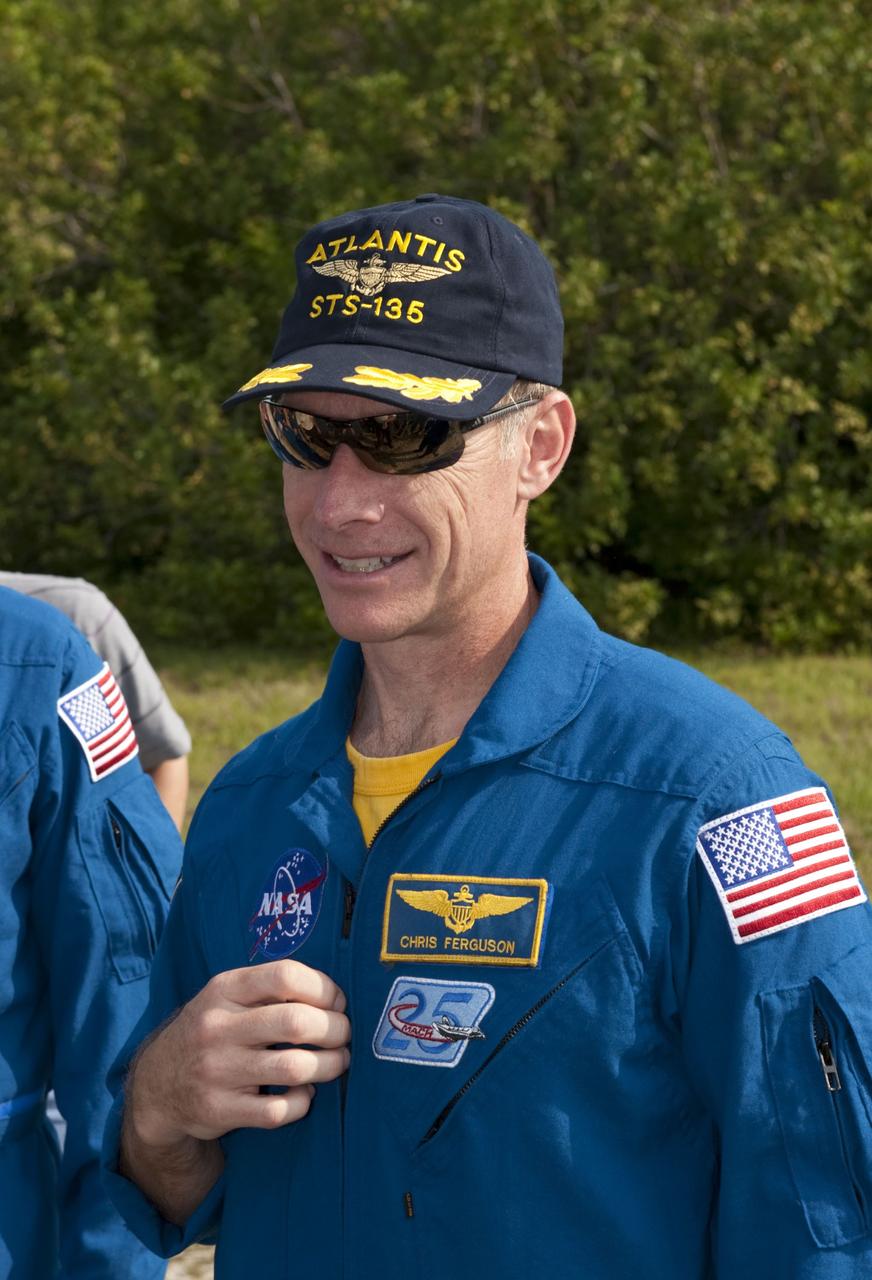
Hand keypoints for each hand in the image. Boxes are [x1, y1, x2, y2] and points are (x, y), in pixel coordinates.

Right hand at [127, 959, 349, 1147]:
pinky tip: (305, 1092)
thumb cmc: (212, 1030)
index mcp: (225, 989)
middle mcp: (218, 1027)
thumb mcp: (227, 996)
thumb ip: (271, 988)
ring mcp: (217, 1071)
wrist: (157, 1084)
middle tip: (344, 1034)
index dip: (324, 989)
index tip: (337, 1002)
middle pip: (297, 1022)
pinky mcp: (220, 1110)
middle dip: (335, 1029)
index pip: (286, 976)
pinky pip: (278, 1111)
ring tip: (338, 1062)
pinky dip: (303, 1102)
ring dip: (330, 1065)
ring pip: (295, 1068)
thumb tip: (336, 997)